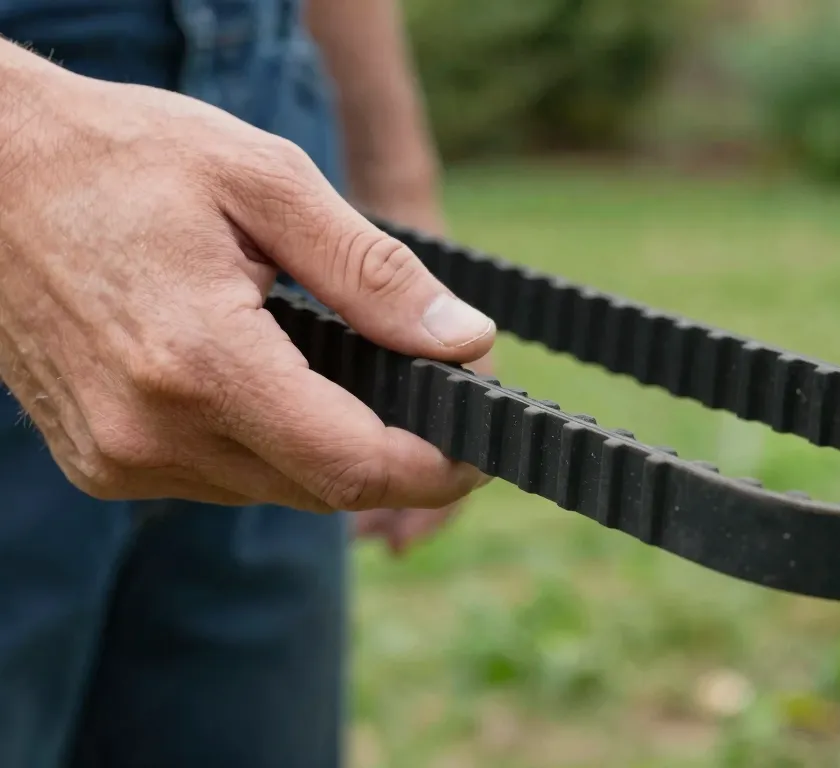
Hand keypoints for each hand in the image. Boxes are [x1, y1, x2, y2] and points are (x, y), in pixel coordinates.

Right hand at [0, 43, 495, 512]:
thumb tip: (464, 341)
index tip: (481, 443)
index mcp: (199, 360)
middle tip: (439, 396)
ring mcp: (118, 456)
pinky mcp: (101, 461)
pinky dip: (271, 445)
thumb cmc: (122, 157)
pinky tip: (278, 384)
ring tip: (360, 377)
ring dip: (333, 450)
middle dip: (397, 456)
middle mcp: (151, 431)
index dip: (436, 467)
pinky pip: (220, 479)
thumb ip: (374, 274)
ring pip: (274, 490)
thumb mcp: (266, 183)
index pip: (353, 463)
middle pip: (322, 488)